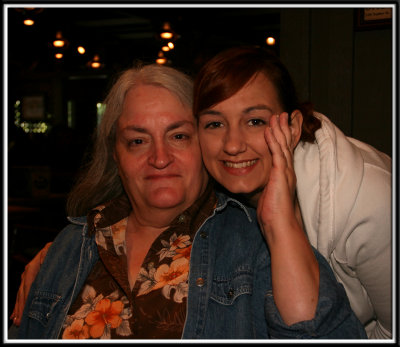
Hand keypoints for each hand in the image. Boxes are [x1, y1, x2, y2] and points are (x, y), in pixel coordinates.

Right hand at [10, 242, 51, 325]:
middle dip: (21, 307)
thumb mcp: (53, 252)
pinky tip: (15, 314)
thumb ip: (48, 256)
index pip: (28, 284)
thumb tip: (42, 261)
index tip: (27, 308)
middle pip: (23, 291)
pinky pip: (23, 292)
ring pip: (21, 294)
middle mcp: (28, 271)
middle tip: (20, 320)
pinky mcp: (30, 278)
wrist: (60, 247)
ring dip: (19, 308)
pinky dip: (19, 303)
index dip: (27, 297)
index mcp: (33, 266)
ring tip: (17, 320)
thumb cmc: (58, 250)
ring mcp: (28, 275)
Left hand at [257, 112, 296, 236]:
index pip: (285, 152)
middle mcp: (287, 171)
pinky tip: (269, 131)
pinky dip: (273, 141)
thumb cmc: (273, 215)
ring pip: (283, 146)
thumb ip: (268, 187)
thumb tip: (263, 187)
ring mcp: (285, 173)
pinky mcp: (280, 176)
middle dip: (284, 128)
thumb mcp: (269, 196)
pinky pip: (277, 154)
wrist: (280, 227)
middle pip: (287, 145)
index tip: (281, 125)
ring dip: (279, 130)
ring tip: (276, 116)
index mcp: (284, 175)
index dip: (284, 137)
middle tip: (282, 114)